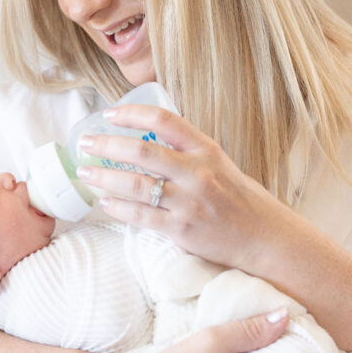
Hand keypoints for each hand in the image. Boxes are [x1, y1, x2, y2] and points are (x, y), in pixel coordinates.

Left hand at [77, 103, 278, 271]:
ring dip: (104, 177)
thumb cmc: (242, 202)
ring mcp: (189, 202)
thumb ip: (189, 154)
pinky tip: (105, 203)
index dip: (132, 114)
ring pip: (136, 185)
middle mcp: (197, 172)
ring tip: (85, 172)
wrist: (266, 239)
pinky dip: (118, 208)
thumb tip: (149, 144)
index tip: (110, 113)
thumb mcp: (221, 166)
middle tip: (85, 143)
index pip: (164, 120)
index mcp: (207, 150)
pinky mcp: (182, 229)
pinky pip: (141, 216)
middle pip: (142, 151)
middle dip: (107, 145)